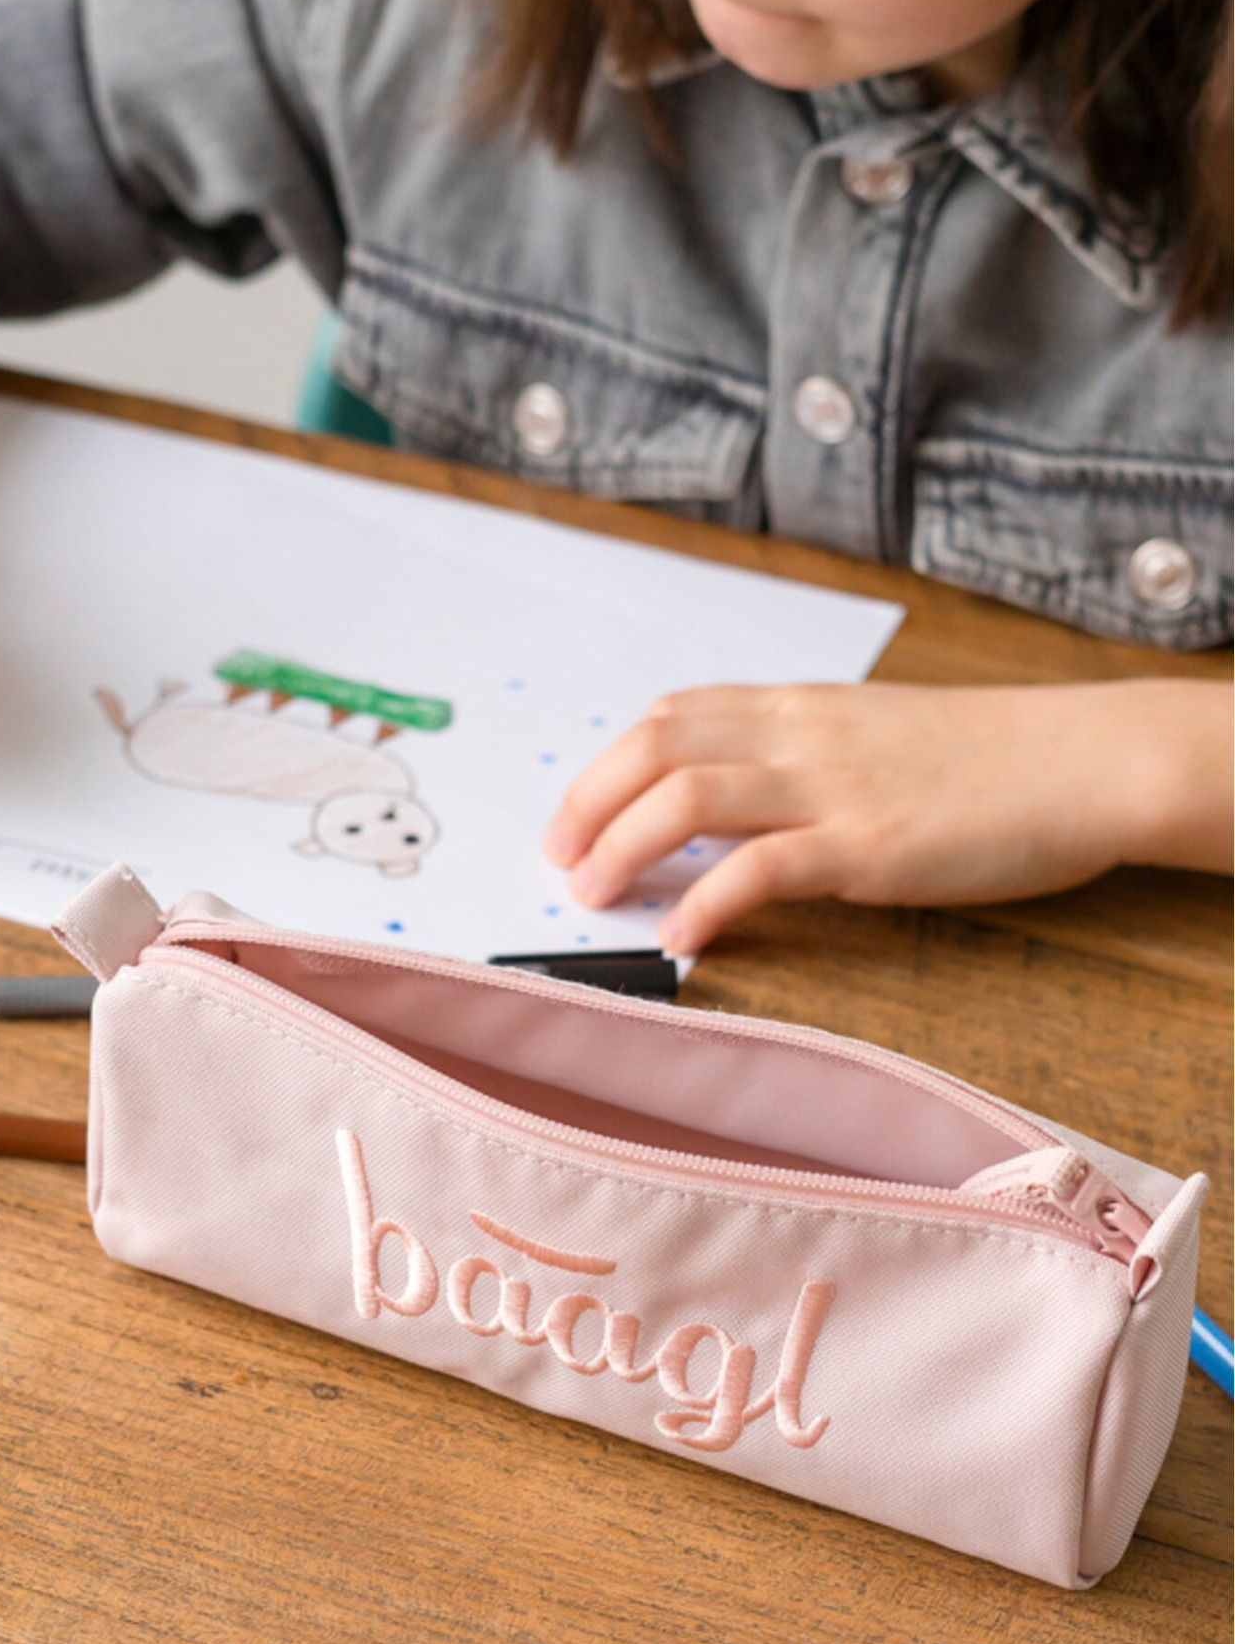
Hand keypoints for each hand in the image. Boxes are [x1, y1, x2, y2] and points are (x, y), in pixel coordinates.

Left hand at [542, 680, 1196, 951]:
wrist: (1083, 761)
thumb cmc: (990, 757)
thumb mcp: (877, 733)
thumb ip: (803, 754)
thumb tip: (737, 795)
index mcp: (800, 706)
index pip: (673, 715)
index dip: (606, 764)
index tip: (574, 812)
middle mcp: (800, 735)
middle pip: (655, 750)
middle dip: (588, 805)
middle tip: (559, 863)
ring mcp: (831, 788)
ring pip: (687, 800)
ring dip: (622, 849)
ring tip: (593, 897)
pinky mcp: (867, 846)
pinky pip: (760, 870)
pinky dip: (703, 904)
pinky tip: (679, 938)